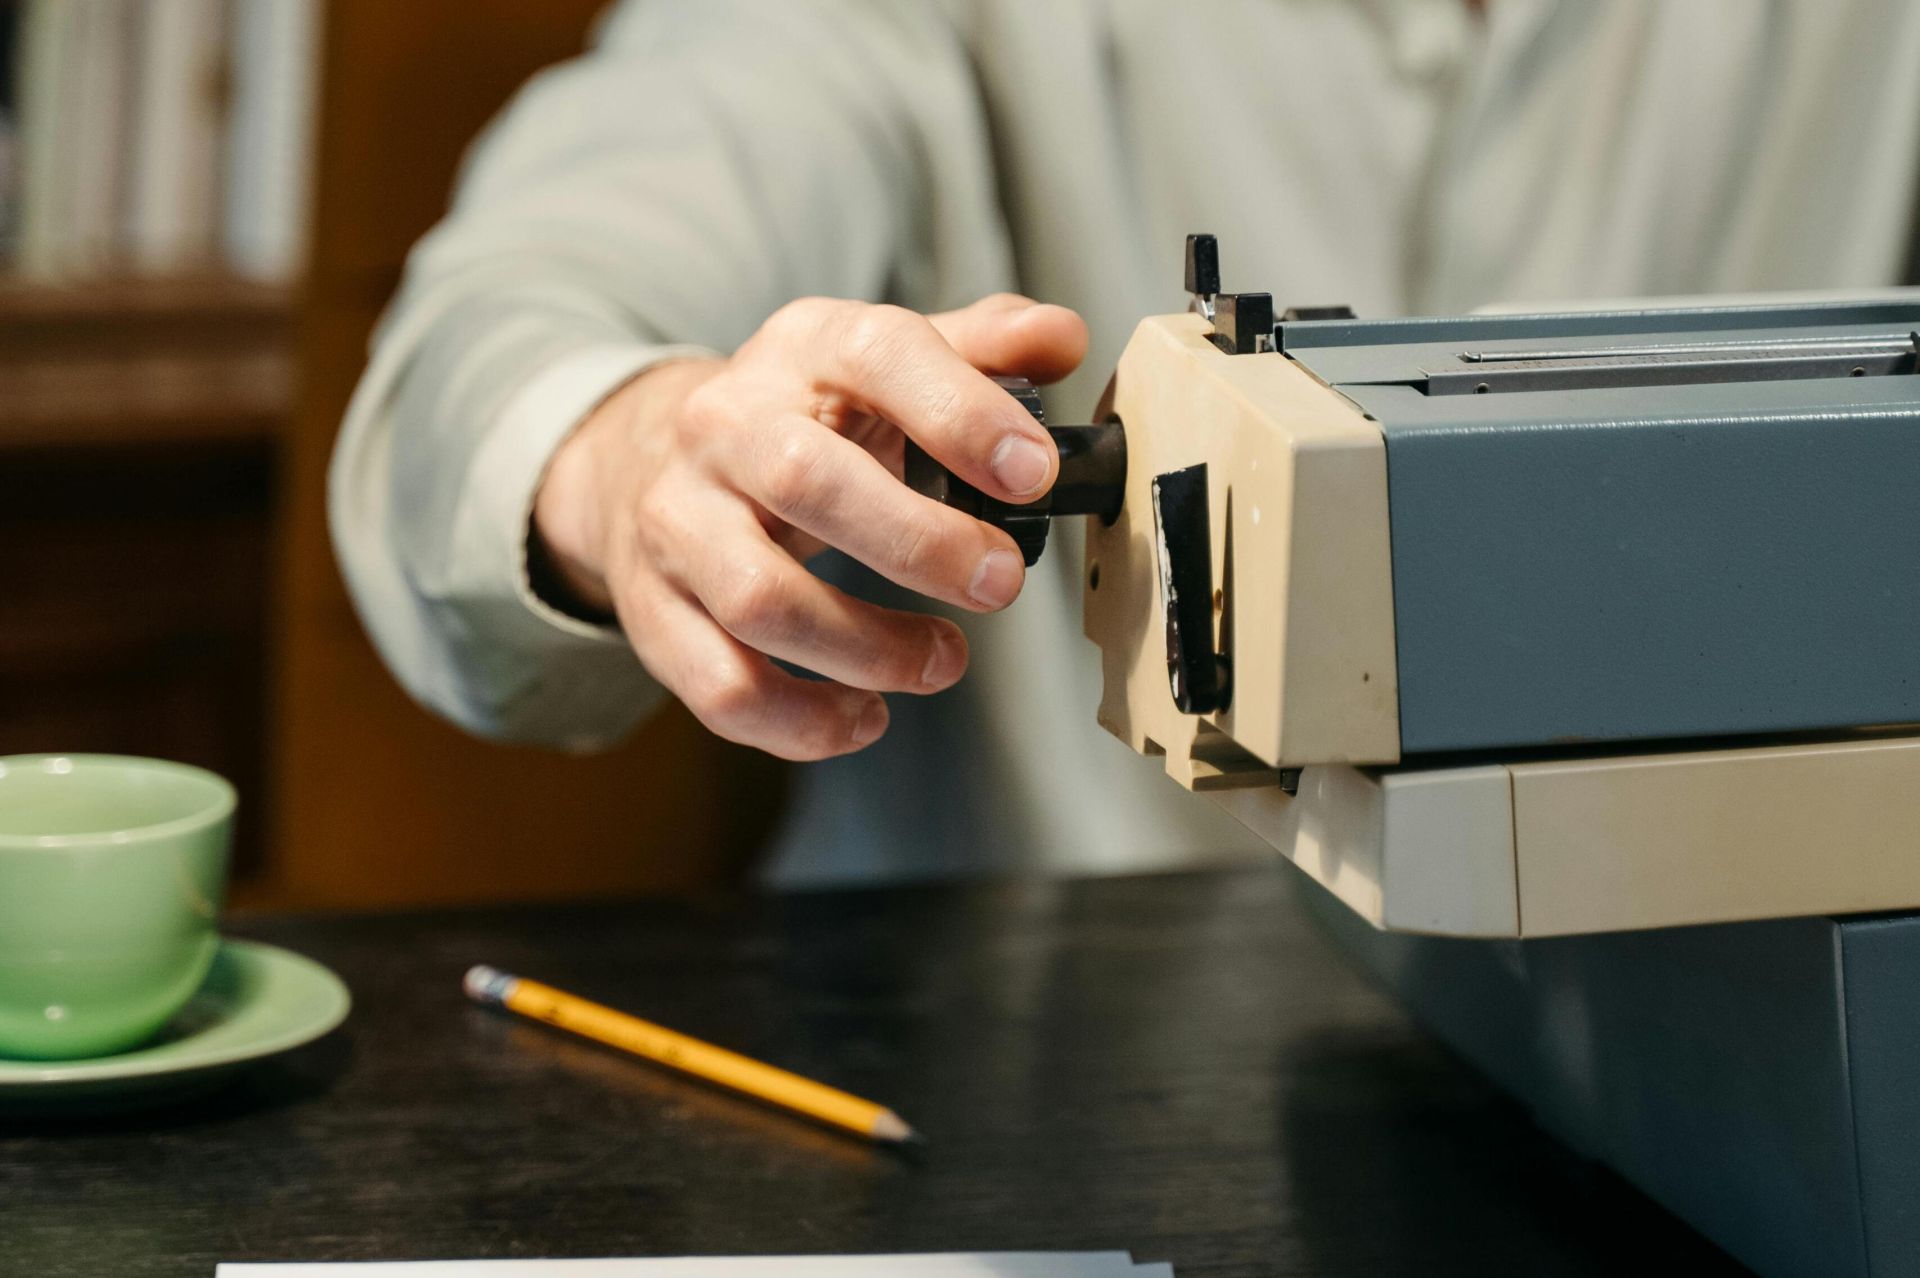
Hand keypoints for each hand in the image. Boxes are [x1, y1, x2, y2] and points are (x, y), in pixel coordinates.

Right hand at [532, 294, 1088, 759]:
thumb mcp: (885, 364)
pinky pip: (721, 685)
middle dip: (919, 543)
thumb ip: (982, 348)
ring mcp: (679, 522)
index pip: (877, 356)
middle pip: (805, 482)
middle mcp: (725, 427)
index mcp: (802, 350)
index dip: (960, 414)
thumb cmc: (804, 421)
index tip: (1033, 475)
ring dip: (868, 647)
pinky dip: (802, 722)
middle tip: (1000, 584)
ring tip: (943, 661)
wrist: (654, 463)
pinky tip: (866, 716)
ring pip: (759, 599)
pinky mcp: (654, 610)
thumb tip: (1061, 338)